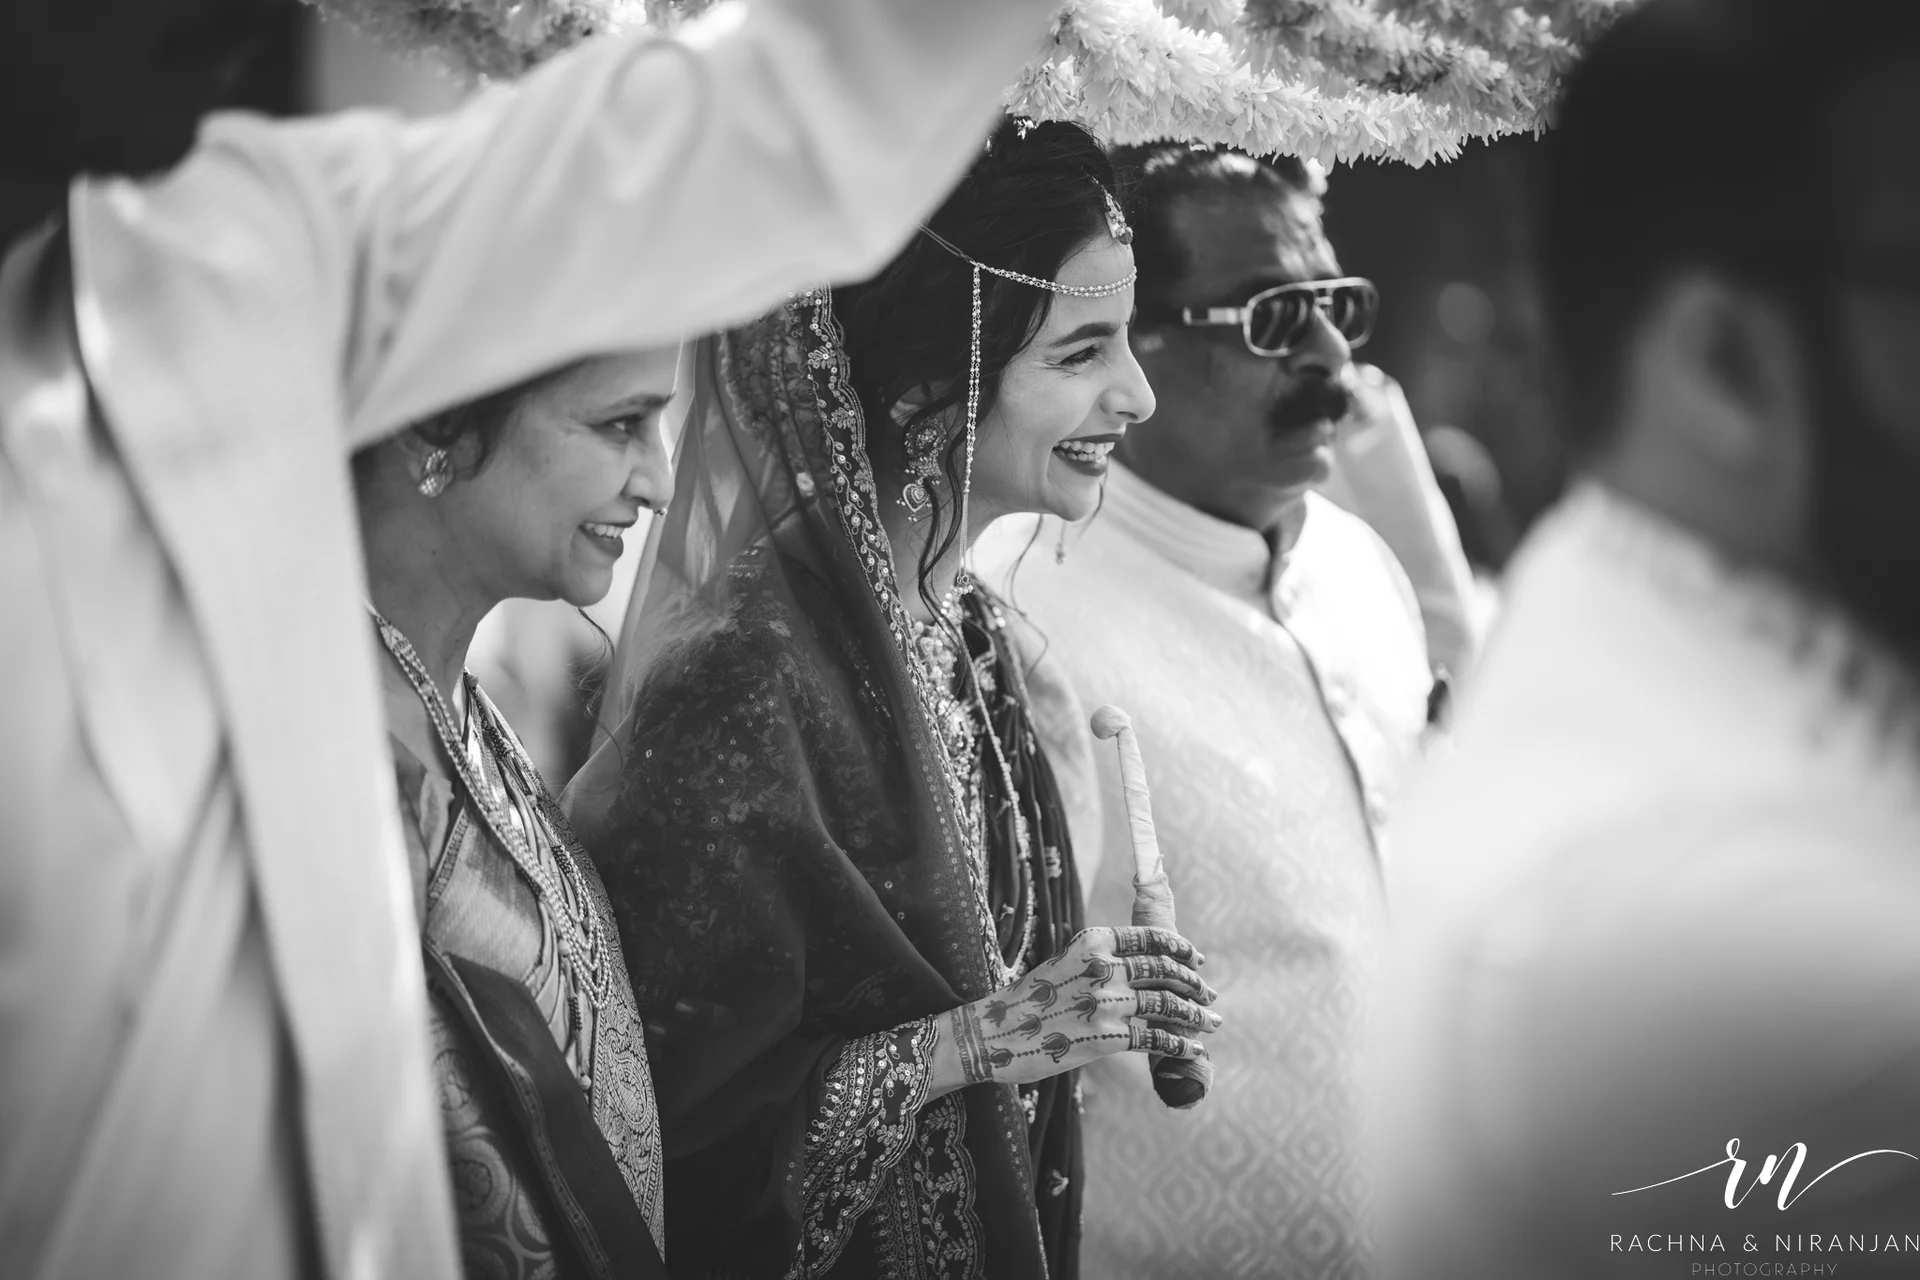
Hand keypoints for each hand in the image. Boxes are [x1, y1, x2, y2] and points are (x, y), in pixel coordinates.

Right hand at [927, 926, 1221, 1095]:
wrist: (994, 1034)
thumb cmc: (1030, 1000)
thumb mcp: (1065, 963)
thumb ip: (1101, 962)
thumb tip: (1141, 971)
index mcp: (1093, 940)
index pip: (1150, 938)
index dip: (1180, 948)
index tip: (1196, 958)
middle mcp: (1103, 966)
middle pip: (1164, 970)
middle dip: (1193, 983)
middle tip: (1208, 994)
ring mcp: (1106, 1002)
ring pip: (1167, 1004)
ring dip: (1195, 1015)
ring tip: (1210, 1022)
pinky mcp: (1107, 1037)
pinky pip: (1156, 1038)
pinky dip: (1180, 1044)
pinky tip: (1192, 1047)